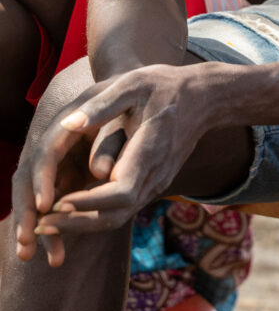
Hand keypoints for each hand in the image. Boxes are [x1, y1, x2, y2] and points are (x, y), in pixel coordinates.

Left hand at [13, 64, 208, 265]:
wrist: (205, 98)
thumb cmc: (165, 86)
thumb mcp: (133, 84)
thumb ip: (102, 105)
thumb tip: (68, 125)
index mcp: (151, 148)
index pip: (121, 190)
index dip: (89, 202)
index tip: (58, 203)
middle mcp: (157, 173)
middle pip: (117, 213)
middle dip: (77, 223)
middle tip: (40, 226)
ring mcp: (158, 183)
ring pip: (120, 216)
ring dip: (83, 224)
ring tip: (46, 225)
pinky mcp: (155, 185)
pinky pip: (124, 209)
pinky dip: (96, 216)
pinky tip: (71, 213)